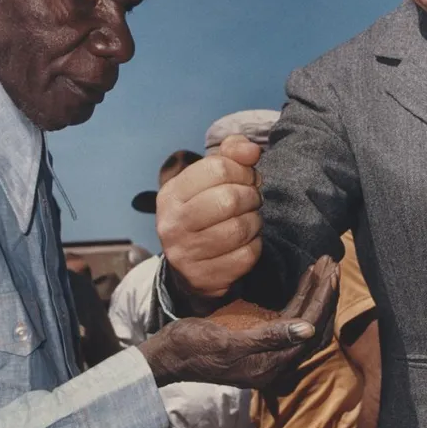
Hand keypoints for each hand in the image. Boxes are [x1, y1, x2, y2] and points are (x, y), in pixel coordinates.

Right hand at [139, 256, 338, 388]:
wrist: (169, 355)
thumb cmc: (193, 347)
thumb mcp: (229, 341)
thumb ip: (269, 337)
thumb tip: (307, 329)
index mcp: (272, 366)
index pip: (309, 330)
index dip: (323, 300)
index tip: (329, 272)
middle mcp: (277, 361)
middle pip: (312, 325)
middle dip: (324, 293)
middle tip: (331, 262)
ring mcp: (270, 351)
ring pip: (304, 320)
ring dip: (315, 292)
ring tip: (324, 265)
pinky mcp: (261, 339)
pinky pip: (290, 318)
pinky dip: (300, 297)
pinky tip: (306, 279)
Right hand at [157, 135, 263, 298]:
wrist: (189, 268)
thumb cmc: (205, 213)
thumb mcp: (209, 181)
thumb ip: (231, 155)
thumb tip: (252, 150)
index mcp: (171, 194)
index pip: (218, 168)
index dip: (242, 171)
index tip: (246, 180)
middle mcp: (172, 224)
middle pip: (230, 199)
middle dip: (251, 197)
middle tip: (251, 201)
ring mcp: (185, 254)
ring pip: (240, 228)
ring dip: (255, 222)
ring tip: (249, 221)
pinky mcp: (204, 277)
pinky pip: (246, 255)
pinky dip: (255, 246)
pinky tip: (246, 243)